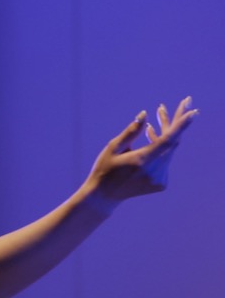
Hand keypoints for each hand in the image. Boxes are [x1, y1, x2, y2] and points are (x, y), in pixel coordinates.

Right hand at [84, 97, 197, 212]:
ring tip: (158, 115)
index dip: (181, 125)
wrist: (104, 195)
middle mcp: (155, 170)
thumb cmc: (105, 167)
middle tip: (184, 102)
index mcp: (142, 160)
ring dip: (165, 133)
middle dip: (175, 121)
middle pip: (173, 142)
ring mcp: (160, 178)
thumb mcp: (113, 147)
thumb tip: (144, 114)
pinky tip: (151, 135)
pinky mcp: (162, 183)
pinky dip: (161, 147)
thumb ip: (131, 131)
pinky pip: (166, 159)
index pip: (168, 140)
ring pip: (170, 150)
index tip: (193, 112)